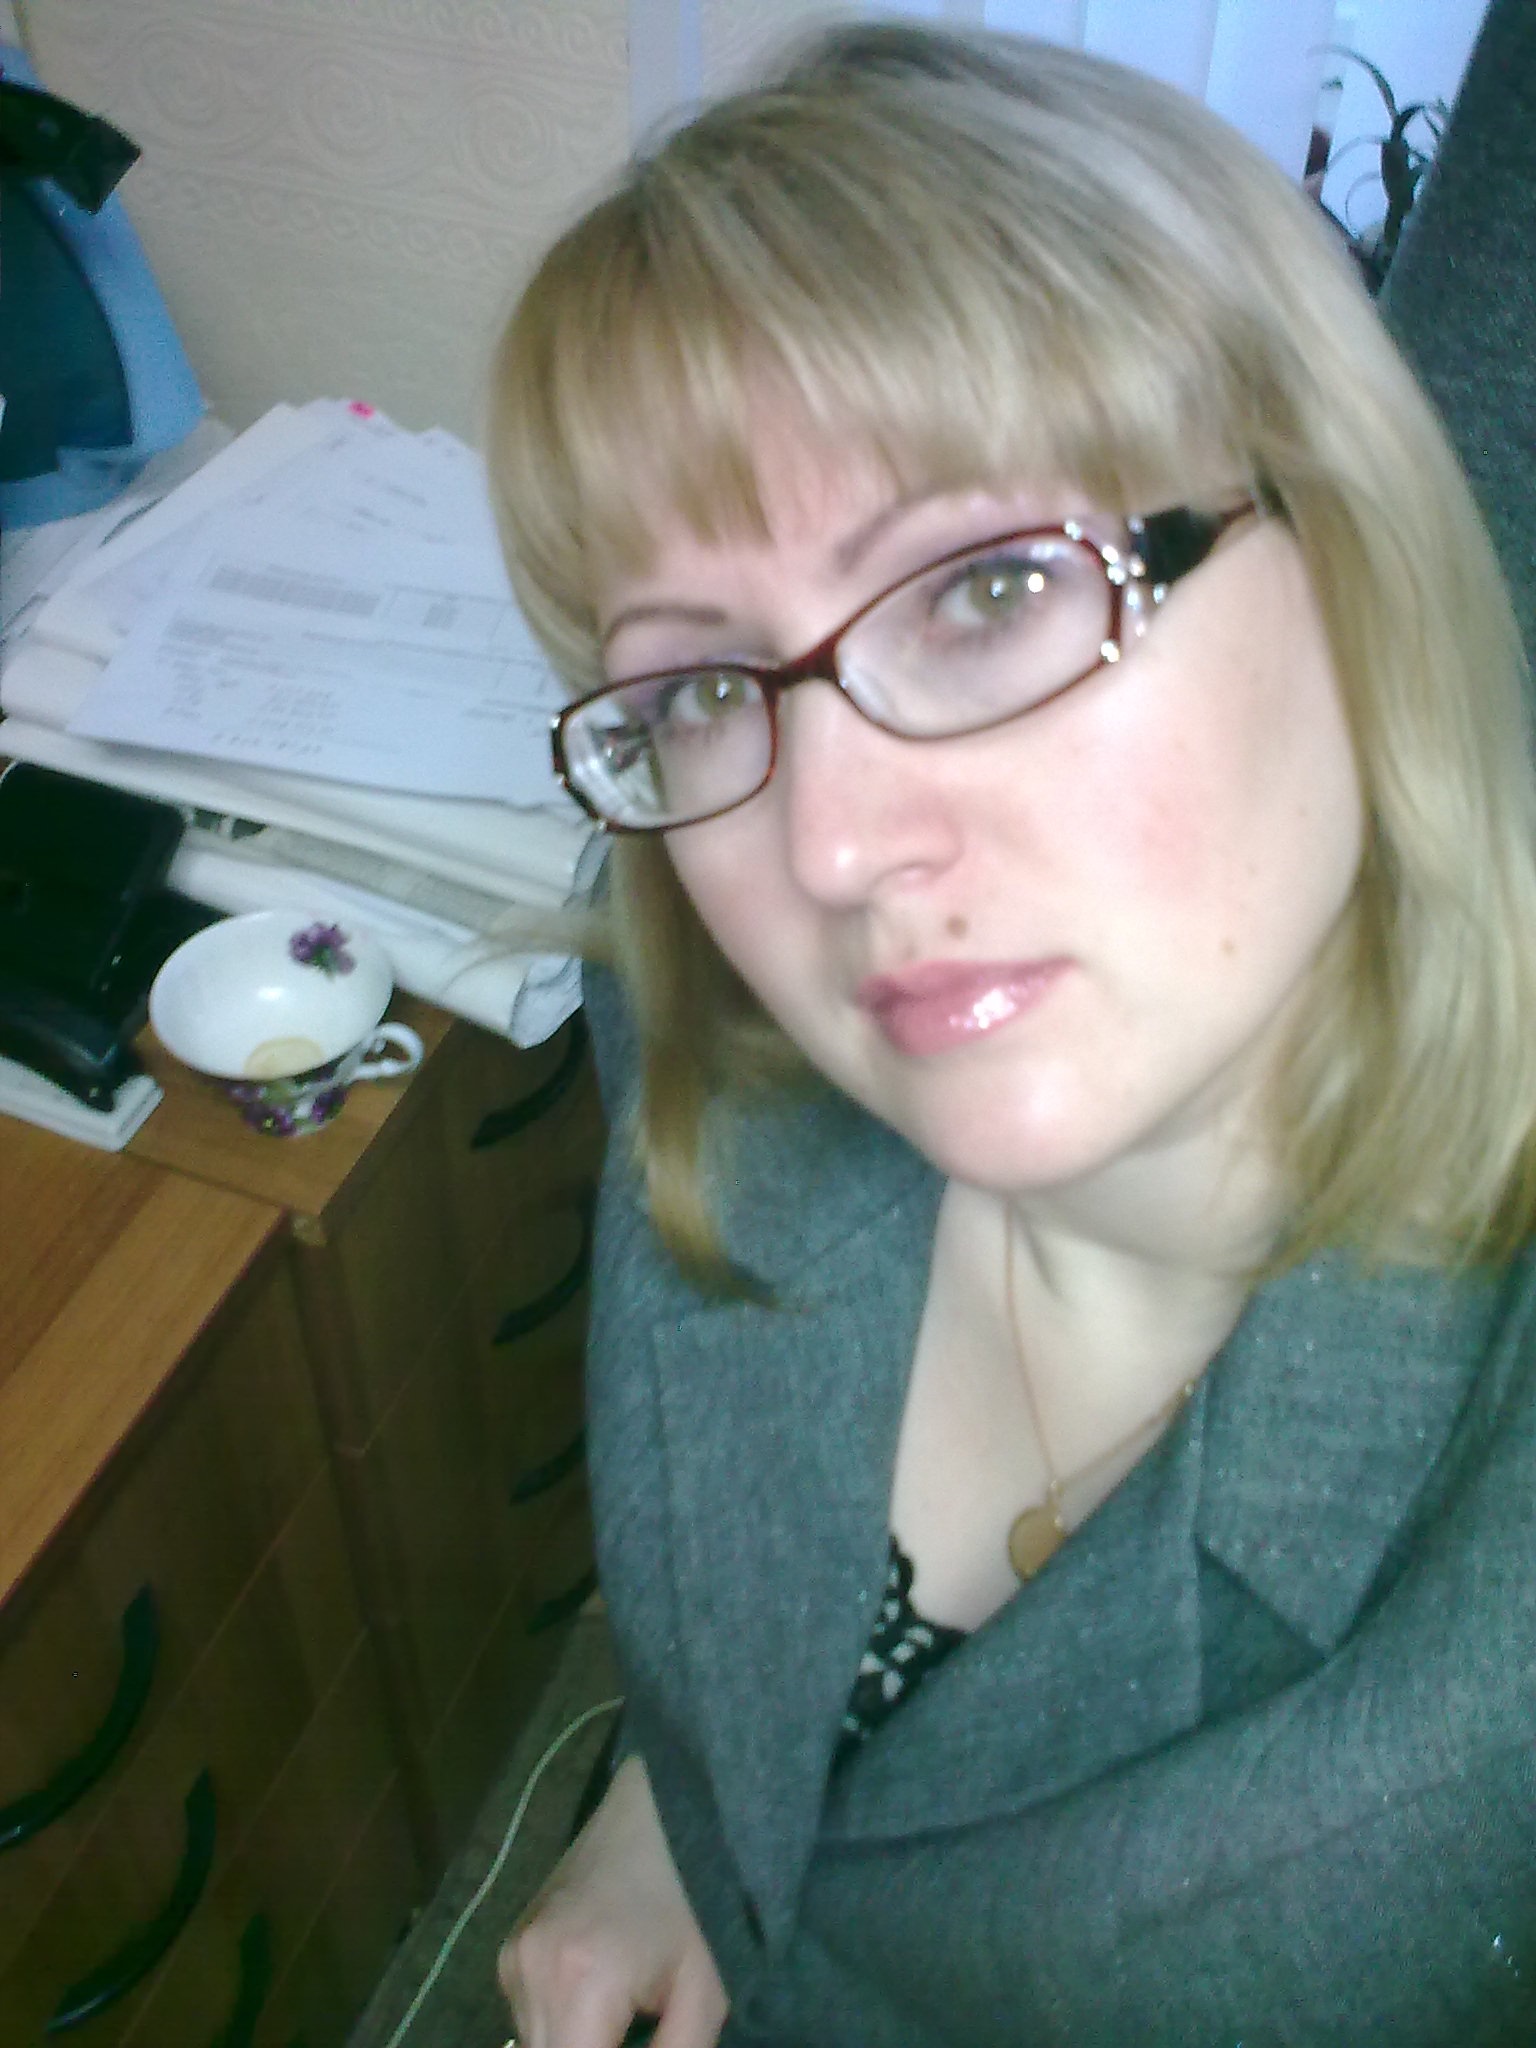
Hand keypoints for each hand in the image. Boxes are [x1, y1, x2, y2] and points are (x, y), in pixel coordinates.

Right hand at [500, 1752, 728, 2047]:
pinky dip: (562, 2024)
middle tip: (634, 2030)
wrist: (647, 1815)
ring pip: (534, 2045)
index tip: (640, 2043)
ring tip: (620, 2015)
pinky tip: (598, 1995)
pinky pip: (528, 2018)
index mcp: (581, 1983)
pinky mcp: (505, 1953)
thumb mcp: (703, 1991)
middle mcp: (530, 1975)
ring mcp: (511, 1961)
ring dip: (575, 2043)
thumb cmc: (687, 1900)